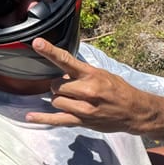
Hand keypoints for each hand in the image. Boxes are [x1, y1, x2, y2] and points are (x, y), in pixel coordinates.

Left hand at [25, 38, 152, 132]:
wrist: (134, 111)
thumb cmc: (118, 90)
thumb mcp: (102, 74)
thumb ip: (81, 73)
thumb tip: (62, 75)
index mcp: (91, 75)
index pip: (66, 60)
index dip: (50, 51)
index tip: (36, 43)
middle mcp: (86, 90)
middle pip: (56, 85)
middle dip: (59, 86)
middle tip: (72, 88)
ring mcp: (83, 108)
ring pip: (55, 101)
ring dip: (59, 99)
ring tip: (73, 99)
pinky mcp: (81, 121)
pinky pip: (56, 120)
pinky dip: (41, 118)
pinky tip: (29, 116)